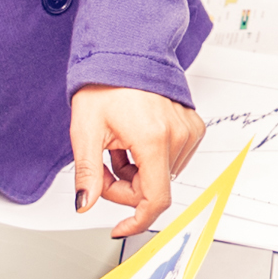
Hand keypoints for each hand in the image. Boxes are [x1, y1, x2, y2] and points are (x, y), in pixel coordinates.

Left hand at [70, 84, 206, 233]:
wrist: (126, 52)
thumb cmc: (105, 82)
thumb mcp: (86, 130)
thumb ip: (87, 173)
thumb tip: (84, 203)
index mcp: (153, 138)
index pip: (155, 200)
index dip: (136, 219)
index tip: (121, 226)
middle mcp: (178, 135)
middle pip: (153, 189)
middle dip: (125, 186)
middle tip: (103, 165)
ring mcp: (188, 130)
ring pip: (161, 176)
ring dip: (137, 172)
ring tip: (119, 145)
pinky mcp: (193, 126)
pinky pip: (172, 160)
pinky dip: (150, 159)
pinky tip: (134, 140)